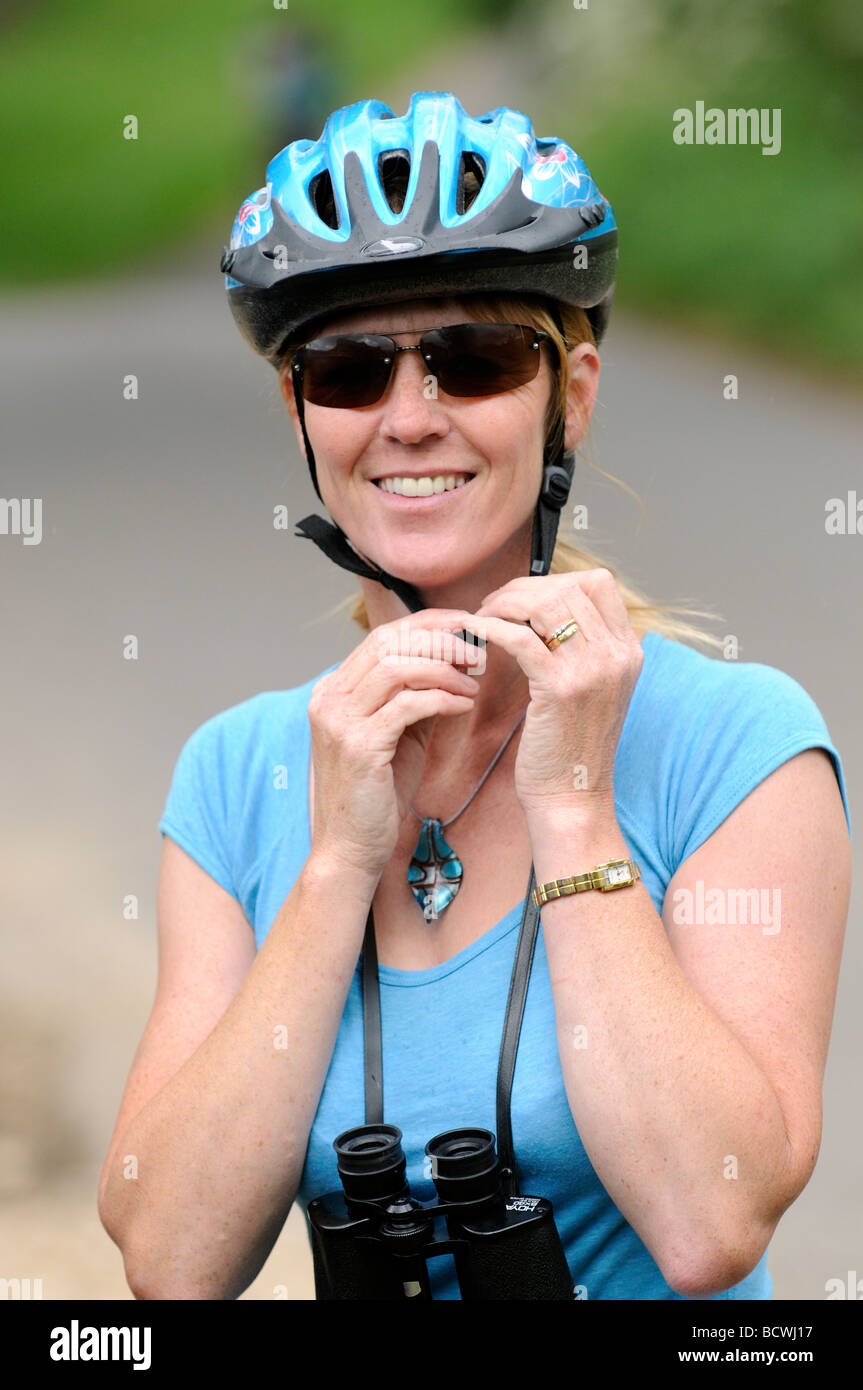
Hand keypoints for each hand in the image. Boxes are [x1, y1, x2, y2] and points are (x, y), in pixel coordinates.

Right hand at [306, 610, 482, 880]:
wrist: (351, 848)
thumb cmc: (377, 794)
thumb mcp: (397, 734)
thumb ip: (416, 697)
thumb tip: (456, 661)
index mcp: (334, 690)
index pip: (382, 636)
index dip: (427, 625)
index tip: (465, 626)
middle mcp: (330, 698)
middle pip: (389, 642)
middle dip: (439, 639)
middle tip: (477, 648)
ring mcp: (339, 720)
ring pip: (397, 667)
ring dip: (444, 668)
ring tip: (473, 681)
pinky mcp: (358, 745)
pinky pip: (407, 704)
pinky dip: (442, 697)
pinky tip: (464, 704)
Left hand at [472, 570, 643, 820]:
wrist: (573, 798)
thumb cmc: (572, 747)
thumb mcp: (594, 689)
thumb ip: (582, 648)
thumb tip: (542, 608)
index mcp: (629, 651)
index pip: (598, 584)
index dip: (555, 580)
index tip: (523, 598)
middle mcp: (617, 654)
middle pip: (568, 587)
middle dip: (523, 588)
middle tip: (492, 605)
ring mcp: (593, 670)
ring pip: (544, 604)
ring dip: (505, 604)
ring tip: (482, 618)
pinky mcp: (560, 688)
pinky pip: (520, 638)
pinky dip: (492, 628)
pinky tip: (475, 634)